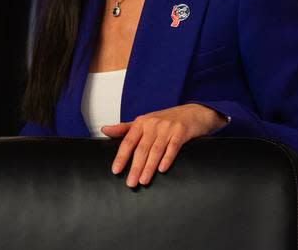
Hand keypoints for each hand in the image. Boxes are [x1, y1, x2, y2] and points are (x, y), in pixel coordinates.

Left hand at [101, 103, 226, 186]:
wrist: (193, 113)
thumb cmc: (166, 120)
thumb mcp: (144, 122)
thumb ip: (124, 128)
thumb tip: (104, 129)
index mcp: (141, 123)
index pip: (128, 141)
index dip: (121, 156)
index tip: (116, 171)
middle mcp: (153, 124)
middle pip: (141, 148)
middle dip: (135, 167)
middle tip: (130, 183)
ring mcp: (168, 128)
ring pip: (156, 150)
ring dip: (149, 167)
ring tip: (143, 181)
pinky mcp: (181, 132)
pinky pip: (173, 147)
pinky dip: (167, 158)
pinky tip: (162, 169)